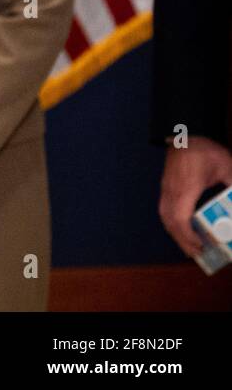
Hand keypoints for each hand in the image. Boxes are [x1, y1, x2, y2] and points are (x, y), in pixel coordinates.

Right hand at [158, 136, 231, 257]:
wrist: (184, 135)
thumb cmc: (204, 150)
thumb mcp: (227, 166)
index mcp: (186, 188)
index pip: (181, 217)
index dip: (189, 235)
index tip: (201, 246)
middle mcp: (172, 191)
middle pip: (170, 222)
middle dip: (182, 240)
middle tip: (197, 254)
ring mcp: (166, 189)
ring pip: (165, 217)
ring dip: (175, 234)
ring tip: (189, 246)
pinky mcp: (165, 187)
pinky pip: (164, 210)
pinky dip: (171, 224)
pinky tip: (180, 229)